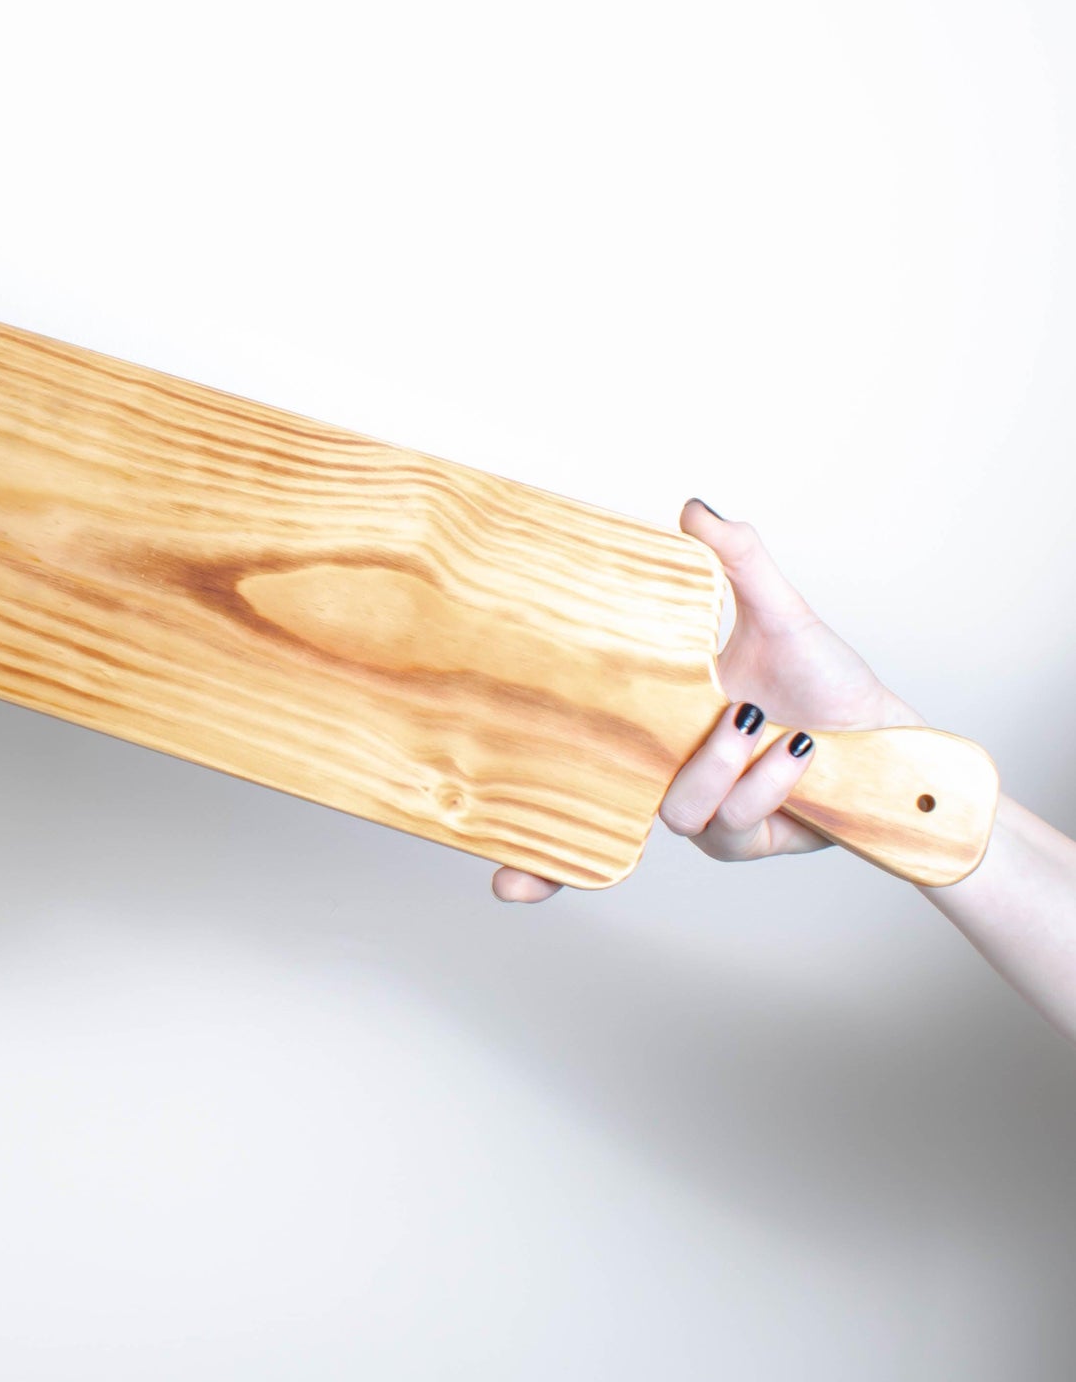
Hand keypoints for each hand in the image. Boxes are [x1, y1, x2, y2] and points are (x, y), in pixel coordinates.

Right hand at [491, 499, 922, 902]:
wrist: (890, 739)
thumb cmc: (824, 681)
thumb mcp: (776, 614)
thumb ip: (735, 561)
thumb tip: (693, 507)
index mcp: (651, 725)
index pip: (572, 770)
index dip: (527, 830)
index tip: (490, 875)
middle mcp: (664, 773)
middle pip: (594, 818)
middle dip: (564, 844)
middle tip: (616, 747)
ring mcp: (702, 812)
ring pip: (675, 808)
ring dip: (714, 764)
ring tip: (753, 718)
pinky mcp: (745, 838)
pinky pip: (730, 821)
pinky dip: (760, 780)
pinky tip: (794, 748)